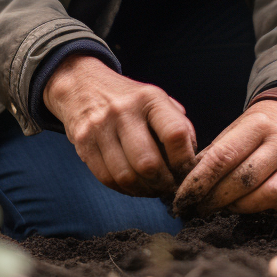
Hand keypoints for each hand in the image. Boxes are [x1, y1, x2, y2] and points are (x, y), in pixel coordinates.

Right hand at [43, 55, 196, 196]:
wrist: (83, 85)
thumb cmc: (131, 100)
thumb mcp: (158, 100)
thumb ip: (178, 125)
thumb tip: (193, 161)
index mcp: (150, 98)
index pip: (175, 134)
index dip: (185, 160)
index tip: (187, 171)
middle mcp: (124, 111)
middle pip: (148, 163)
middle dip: (163, 183)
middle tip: (170, 188)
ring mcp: (100, 127)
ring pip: (125, 176)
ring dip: (144, 191)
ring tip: (153, 190)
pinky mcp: (83, 143)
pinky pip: (106, 178)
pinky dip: (124, 189)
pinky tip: (134, 186)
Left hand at [172, 101, 276, 218]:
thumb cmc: (250, 138)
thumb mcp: (230, 136)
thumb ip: (208, 160)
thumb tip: (180, 193)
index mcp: (259, 124)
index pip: (222, 158)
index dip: (198, 183)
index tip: (181, 201)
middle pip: (244, 180)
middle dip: (217, 200)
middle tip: (202, 208)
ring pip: (270, 195)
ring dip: (244, 208)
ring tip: (229, 208)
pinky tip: (263, 209)